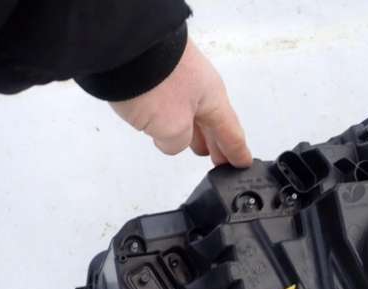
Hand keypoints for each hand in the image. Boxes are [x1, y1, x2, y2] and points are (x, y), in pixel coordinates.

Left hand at [110, 38, 251, 167]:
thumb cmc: (156, 85)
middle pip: (212, 123)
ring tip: (198, 147)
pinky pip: (172, 105)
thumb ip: (176, 143)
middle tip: (221, 161)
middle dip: (217, 143)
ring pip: (192, 114)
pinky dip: (175, 121)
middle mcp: (199, 88)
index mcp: (213, 99)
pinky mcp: (155, 75)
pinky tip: (168, 127)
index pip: (230, 133)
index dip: (237, 152)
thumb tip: (168, 141)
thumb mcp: (173, 128)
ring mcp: (177, 80)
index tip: (244, 164)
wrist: (123, 45)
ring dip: (197, 132)